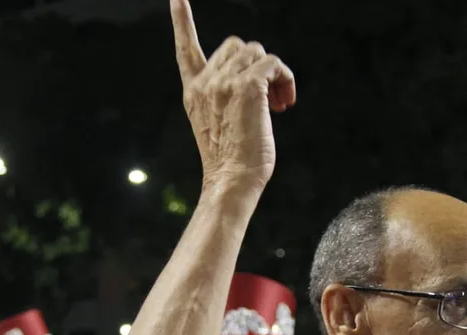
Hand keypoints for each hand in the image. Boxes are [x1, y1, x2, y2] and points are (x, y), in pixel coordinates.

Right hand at [170, 0, 295, 191]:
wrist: (231, 182)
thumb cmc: (232, 163)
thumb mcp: (220, 124)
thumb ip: (227, 97)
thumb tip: (260, 81)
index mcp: (194, 92)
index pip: (186, 49)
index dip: (181, 21)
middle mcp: (205, 83)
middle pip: (236, 45)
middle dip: (256, 64)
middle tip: (270, 97)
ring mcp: (224, 83)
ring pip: (257, 51)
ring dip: (274, 74)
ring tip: (278, 103)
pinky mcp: (247, 87)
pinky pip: (273, 63)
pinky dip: (285, 78)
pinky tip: (284, 102)